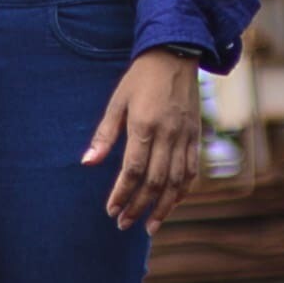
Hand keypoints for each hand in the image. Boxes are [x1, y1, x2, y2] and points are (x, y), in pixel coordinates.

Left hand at [81, 50, 201, 229]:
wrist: (176, 55)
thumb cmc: (140, 78)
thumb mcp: (117, 102)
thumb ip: (104, 135)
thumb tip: (87, 163)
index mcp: (145, 126)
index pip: (133, 171)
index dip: (122, 194)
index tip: (111, 210)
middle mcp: (168, 135)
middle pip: (155, 182)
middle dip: (139, 207)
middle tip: (123, 224)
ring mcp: (185, 137)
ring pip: (177, 182)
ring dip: (163, 208)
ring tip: (149, 227)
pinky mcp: (196, 137)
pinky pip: (192, 172)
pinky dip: (182, 192)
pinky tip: (171, 204)